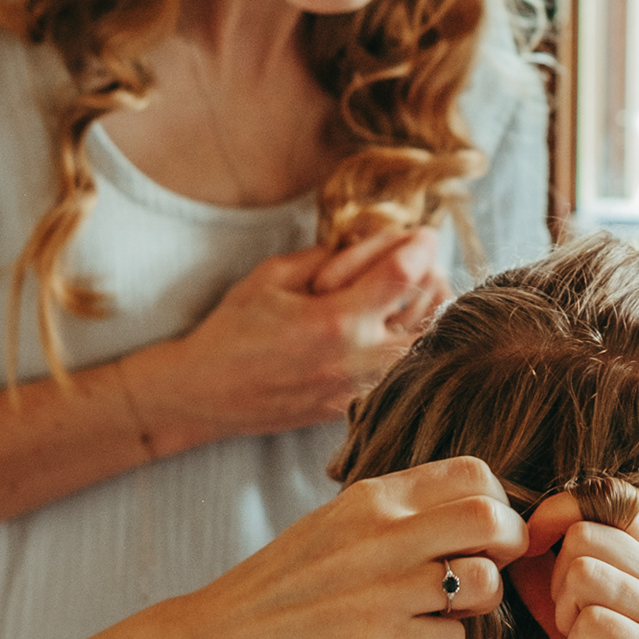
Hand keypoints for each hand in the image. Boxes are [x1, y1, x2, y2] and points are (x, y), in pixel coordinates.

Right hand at [153, 231, 450, 444]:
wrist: (207, 395)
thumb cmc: (233, 330)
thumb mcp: (272, 275)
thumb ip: (327, 256)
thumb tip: (371, 241)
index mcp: (336, 322)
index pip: (405, 275)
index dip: (420, 246)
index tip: (422, 233)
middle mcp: (359, 360)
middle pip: (431, 309)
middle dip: (428, 274)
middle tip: (413, 258)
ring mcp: (362, 388)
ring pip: (428, 342)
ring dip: (427, 309)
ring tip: (406, 289)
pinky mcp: (359, 404)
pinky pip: (407, 369)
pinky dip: (412, 342)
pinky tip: (393, 325)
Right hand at [164, 457, 524, 638]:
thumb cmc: (278, 591)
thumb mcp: (333, 526)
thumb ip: (393, 515)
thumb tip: (465, 514)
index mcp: (371, 497)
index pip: (473, 472)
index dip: (497, 502)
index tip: (485, 534)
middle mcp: (380, 534)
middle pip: (491, 518)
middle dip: (508, 546)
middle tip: (487, 569)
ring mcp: (381, 590)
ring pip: (484, 581)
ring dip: (481, 601)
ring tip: (448, 610)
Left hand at [526, 492, 638, 638]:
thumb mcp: (600, 634)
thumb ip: (565, 588)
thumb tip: (518, 545)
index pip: (609, 500)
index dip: (559, 516)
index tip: (535, 556)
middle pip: (584, 534)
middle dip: (556, 581)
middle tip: (571, 630)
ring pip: (583, 571)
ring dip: (566, 617)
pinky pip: (593, 623)